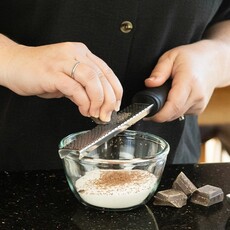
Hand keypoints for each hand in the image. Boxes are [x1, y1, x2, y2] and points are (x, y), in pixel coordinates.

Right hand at [0, 37, 122, 121]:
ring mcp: (63, 61)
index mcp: (81, 53)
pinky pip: (75, 88)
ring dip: (98, 101)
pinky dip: (83, 102)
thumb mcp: (67, 79)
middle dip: (109, 99)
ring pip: (92, 80)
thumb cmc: (40, 72)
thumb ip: (82, 88)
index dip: (115, 90)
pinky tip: (84, 110)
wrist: (14, 65)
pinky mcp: (52, 72)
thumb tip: (96, 104)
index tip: (116, 105)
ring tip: (96, 113)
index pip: (107, 71)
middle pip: (102, 76)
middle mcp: (75, 54)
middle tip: (107, 114)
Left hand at [145, 40, 223, 121]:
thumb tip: (149, 83)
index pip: (173, 105)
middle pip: (173, 113)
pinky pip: (181, 114)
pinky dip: (174, 109)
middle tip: (150, 106)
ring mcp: (200, 103)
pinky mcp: (199, 108)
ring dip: (166, 111)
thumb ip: (159, 71)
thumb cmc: (191, 58)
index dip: (159, 114)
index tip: (148, 115)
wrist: (214, 62)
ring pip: (176, 115)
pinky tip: (174, 98)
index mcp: (189, 81)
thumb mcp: (171, 57)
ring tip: (163, 97)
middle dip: (158, 113)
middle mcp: (197, 95)